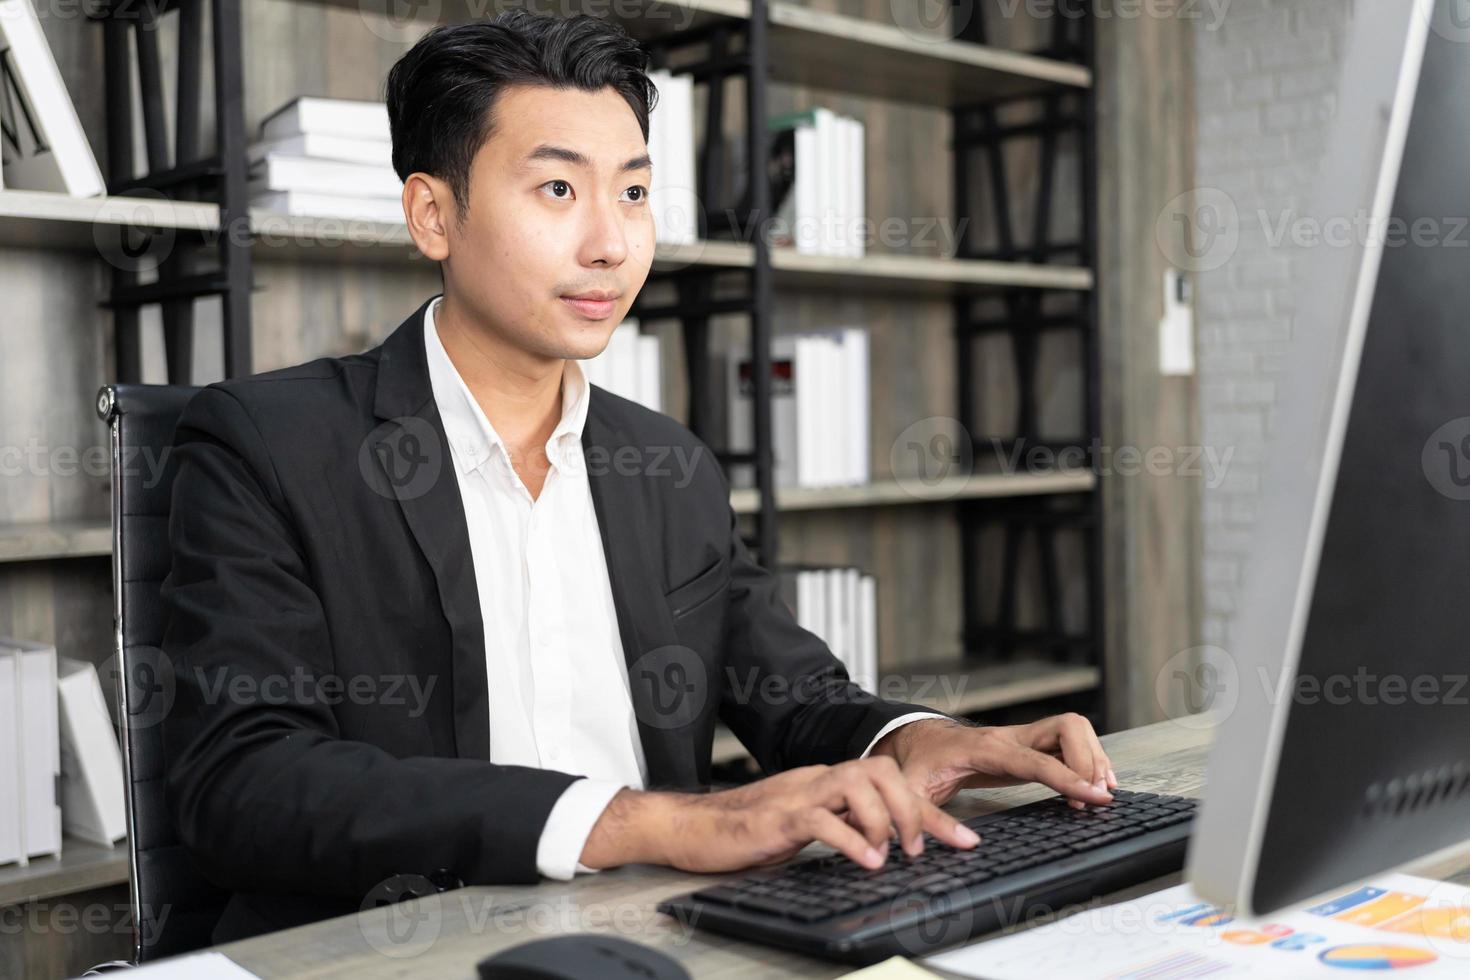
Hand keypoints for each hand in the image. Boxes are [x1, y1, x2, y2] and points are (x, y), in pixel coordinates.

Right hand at [580, 756, 979, 873]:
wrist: (693, 828)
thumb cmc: (746, 831)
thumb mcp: (806, 828)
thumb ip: (841, 827)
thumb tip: (883, 844)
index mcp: (828, 782)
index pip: (891, 784)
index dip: (933, 813)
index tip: (965, 839)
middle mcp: (819, 780)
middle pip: (883, 771)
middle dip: (913, 808)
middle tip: (922, 848)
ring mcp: (799, 795)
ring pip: (859, 784)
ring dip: (885, 821)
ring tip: (892, 855)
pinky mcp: (779, 817)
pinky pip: (824, 819)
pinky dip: (852, 840)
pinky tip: (867, 861)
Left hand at [870, 713, 1118, 809]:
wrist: (917, 739)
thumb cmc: (918, 763)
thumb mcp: (911, 790)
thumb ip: (926, 816)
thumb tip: (963, 843)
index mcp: (986, 748)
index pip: (1037, 759)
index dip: (1069, 777)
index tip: (1096, 796)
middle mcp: (1009, 737)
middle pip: (1067, 728)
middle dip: (1089, 760)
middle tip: (1095, 797)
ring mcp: (1021, 737)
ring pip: (1073, 729)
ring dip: (1093, 757)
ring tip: (1097, 793)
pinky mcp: (1028, 745)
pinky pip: (1068, 742)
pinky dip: (1086, 759)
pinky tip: (1089, 784)